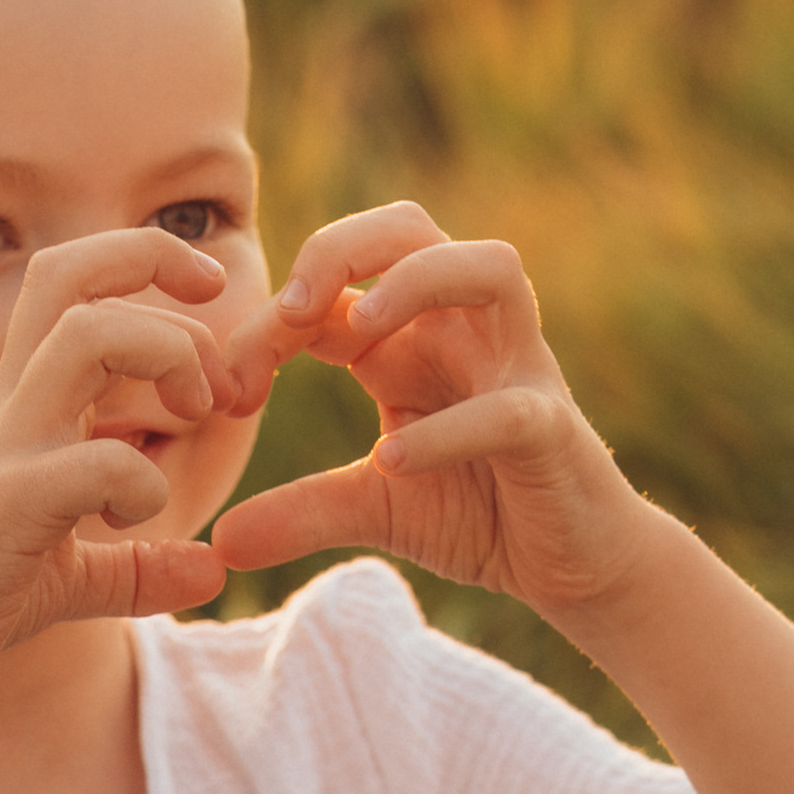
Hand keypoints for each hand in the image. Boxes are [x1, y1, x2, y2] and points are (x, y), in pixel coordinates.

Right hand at [0, 227, 236, 693]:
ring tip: (192, 416)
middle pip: (73, 270)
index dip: (146, 256)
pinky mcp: (9, 502)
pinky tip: (131, 520)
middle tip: (216, 380)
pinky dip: (142, 483)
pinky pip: (97, 461)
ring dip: (165, 355)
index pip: (73, 276)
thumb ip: (140, 567)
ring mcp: (7, 444)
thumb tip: (211, 572)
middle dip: (164, 287)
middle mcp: (12, 400)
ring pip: (88, 334)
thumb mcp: (71, 579)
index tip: (206, 293)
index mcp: (24, 396)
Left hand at [210, 202, 654, 624]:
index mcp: (412, 338)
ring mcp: (518, 367)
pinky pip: (508, 407)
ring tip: (358, 330)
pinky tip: (393, 460)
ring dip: (419, 280)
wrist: (573, 566)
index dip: (269, 323)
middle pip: (411, 227)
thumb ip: (301, 511)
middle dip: (341, 248)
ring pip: (489, 268)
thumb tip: (220, 543)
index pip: (333, 288)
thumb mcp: (374, 507)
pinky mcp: (552, 428)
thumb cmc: (482, 513)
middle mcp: (465, 330)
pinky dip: (450, 427)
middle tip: (288, 311)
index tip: (224, 393)